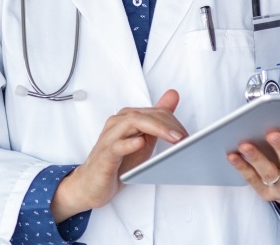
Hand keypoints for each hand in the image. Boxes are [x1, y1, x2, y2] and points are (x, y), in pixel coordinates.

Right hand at [50, 90, 186, 221]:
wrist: (92, 183)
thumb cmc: (118, 161)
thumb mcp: (143, 139)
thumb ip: (158, 119)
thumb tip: (173, 95)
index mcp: (127, 118)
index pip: (154, 112)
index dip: (173, 122)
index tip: (187, 136)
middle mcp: (117, 123)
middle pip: (144, 115)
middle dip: (167, 124)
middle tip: (184, 137)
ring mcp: (110, 138)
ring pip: (131, 123)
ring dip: (155, 129)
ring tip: (172, 138)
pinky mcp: (105, 155)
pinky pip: (116, 146)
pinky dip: (129, 143)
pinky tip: (140, 143)